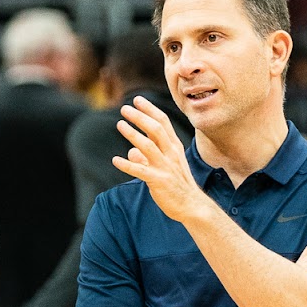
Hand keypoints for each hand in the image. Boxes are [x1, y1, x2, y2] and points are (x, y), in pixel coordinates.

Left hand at [114, 96, 200, 223]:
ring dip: (133, 134)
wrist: (192, 206)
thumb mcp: (164, 167)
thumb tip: (131, 152)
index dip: (150, 110)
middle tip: (124, 108)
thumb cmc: (177, 186)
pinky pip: (141, 171)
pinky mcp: (159, 182)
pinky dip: (127, 165)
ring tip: (120, 124)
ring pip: (148, 146)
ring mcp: (166, 167)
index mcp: (174, 148)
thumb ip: (146, 158)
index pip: (163, 122)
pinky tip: (115, 160)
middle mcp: (171, 154)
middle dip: (140, 117)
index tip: (137, 99)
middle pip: (156, 129)